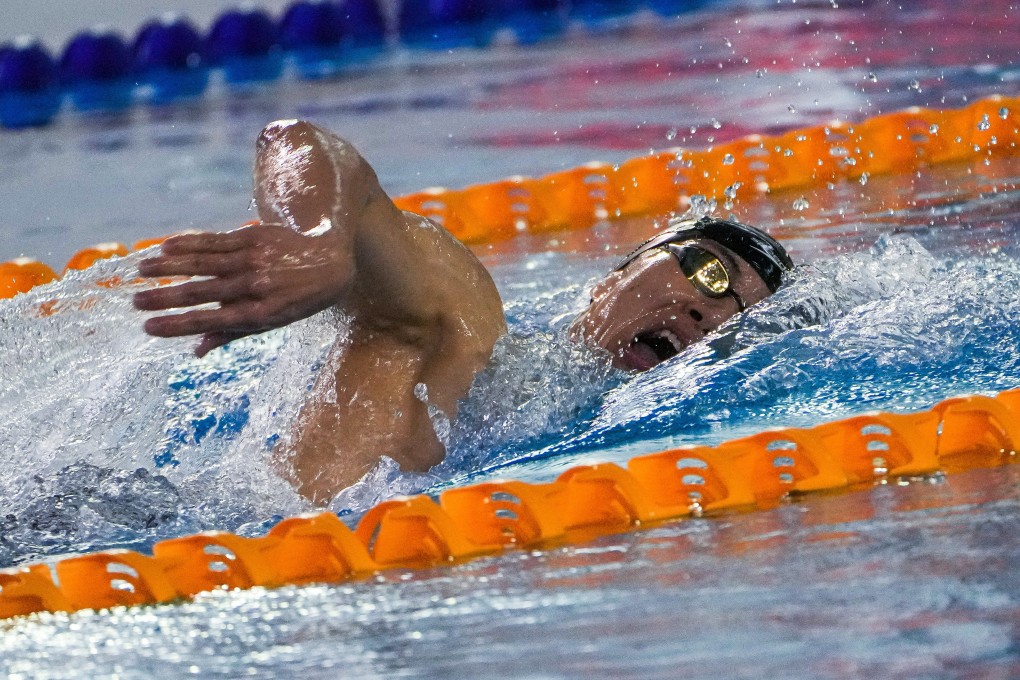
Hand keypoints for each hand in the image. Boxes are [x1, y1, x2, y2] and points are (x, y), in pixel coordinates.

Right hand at [133, 223, 353, 355]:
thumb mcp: (273, 322)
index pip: (210, 321)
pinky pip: (215, 240)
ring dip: (169, 266)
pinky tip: (166, 246)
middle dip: (165, 297)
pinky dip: (189, 243)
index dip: (178, 325)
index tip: (148, 327)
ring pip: (204, 262)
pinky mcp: (254, 237)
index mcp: (260, 313)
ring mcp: (254, 259)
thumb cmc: (298, 299)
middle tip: (133, 301)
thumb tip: (196, 351)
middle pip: (202, 292)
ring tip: (141, 270)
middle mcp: (255, 286)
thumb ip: (233, 334)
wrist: (332, 261)